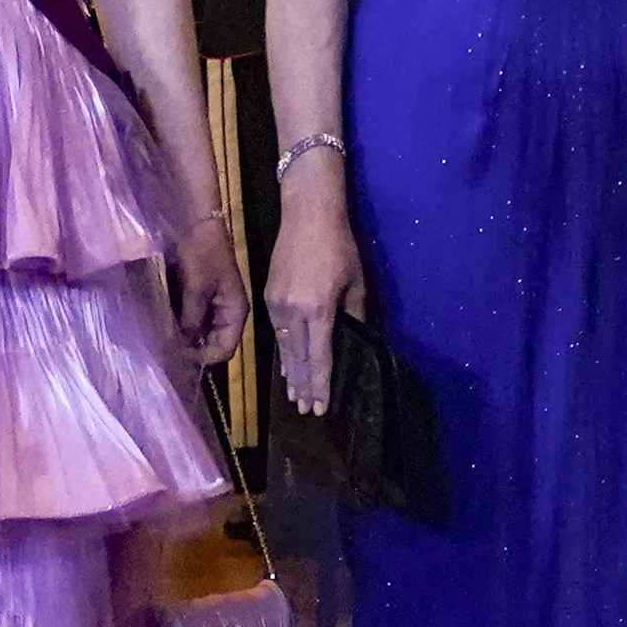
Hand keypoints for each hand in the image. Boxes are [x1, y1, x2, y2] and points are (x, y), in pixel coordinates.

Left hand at [171, 211, 249, 367]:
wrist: (196, 221)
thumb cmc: (202, 252)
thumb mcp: (197, 287)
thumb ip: (192, 319)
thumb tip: (180, 348)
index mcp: (235, 311)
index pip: (225, 350)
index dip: (203, 357)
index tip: (177, 355)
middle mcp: (226, 313)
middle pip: (212, 344)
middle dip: (191, 351)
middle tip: (165, 351)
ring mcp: (212, 305)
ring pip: (200, 334)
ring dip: (183, 339)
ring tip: (161, 340)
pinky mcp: (198, 298)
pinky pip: (190, 320)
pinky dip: (178, 326)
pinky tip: (162, 325)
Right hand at [264, 185, 367, 415]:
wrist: (307, 215)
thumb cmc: (339, 247)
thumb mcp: (356, 283)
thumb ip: (355, 315)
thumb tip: (357, 341)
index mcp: (318, 310)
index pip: (320, 358)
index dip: (321, 385)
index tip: (321, 408)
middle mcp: (293, 312)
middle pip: (298, 359)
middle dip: (303, 387)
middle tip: (306, 412)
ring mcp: (276, 305)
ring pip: (285, 349)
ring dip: (291, 374)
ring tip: (295, 396)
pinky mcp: (268, 297)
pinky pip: (277, 334)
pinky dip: (284, 353)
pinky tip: (288, 365)